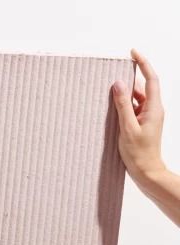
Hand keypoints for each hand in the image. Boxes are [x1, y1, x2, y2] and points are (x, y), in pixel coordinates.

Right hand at [112, 49, 165, 185]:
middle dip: (130, 80)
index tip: (133, 52)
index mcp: (153, 108)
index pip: (150, 79)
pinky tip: (114, 111)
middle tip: (114, 75)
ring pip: (137, 100)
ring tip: (110, 96)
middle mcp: (153, 110)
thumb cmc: (139, 154)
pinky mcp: (143, 125)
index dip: (143, 63)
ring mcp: (149, 118)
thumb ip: (122, 105)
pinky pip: (134, 110)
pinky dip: (125, 107)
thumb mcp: (127, 128)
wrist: (147, 173)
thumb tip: (118, 84)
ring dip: (125, 96)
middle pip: (143, 88)